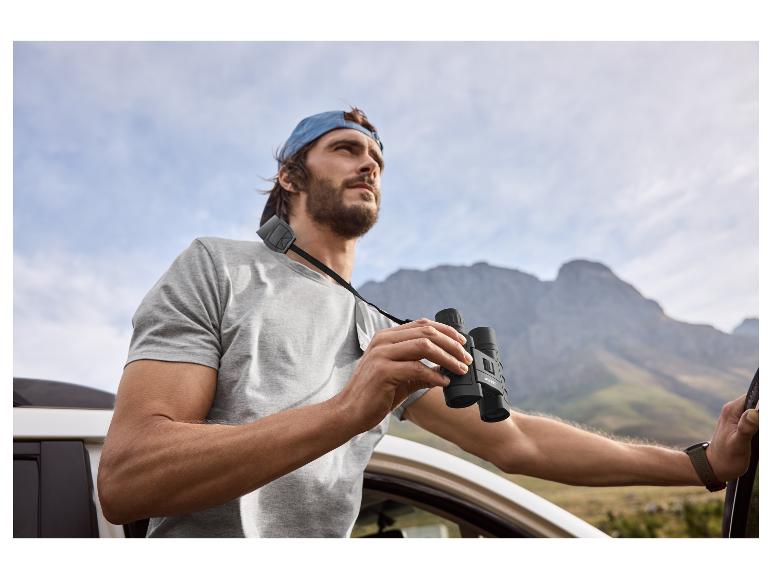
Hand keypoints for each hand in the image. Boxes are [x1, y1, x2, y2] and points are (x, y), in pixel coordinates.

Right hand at [335, 318, 471, 432]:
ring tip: (460, 369)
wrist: (348, 412)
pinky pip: (416, 368)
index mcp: (386, 337)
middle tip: (465, 359)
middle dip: (451, 345)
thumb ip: (421, 370)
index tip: (462, 343)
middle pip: (427, 332)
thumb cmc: (374, 394)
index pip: (422, 324)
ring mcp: (382, 354)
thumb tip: (446, 369)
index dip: (446, 331)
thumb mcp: (401, 377)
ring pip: (424, 346)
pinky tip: (443, 382)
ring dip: (447, 358)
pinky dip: (434, 375)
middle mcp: (384, 341)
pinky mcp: (383, 371)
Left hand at [706, 395, 758, 481]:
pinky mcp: (740, 424)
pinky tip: (757, 436)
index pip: (755, 396)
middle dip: (764, 414)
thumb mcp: (738, 444)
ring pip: (757, 411)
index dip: (765, 403)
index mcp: (732, 410)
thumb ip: (746, 427)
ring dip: (761, 421)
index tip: (762, 423)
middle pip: (757, 402)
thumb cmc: (726, 459)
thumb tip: (754, 412)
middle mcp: (733, 410)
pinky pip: (754, 419)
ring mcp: (736, 416)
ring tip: (756, 437)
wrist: (714, 467)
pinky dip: (759, 425)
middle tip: (758, 434)